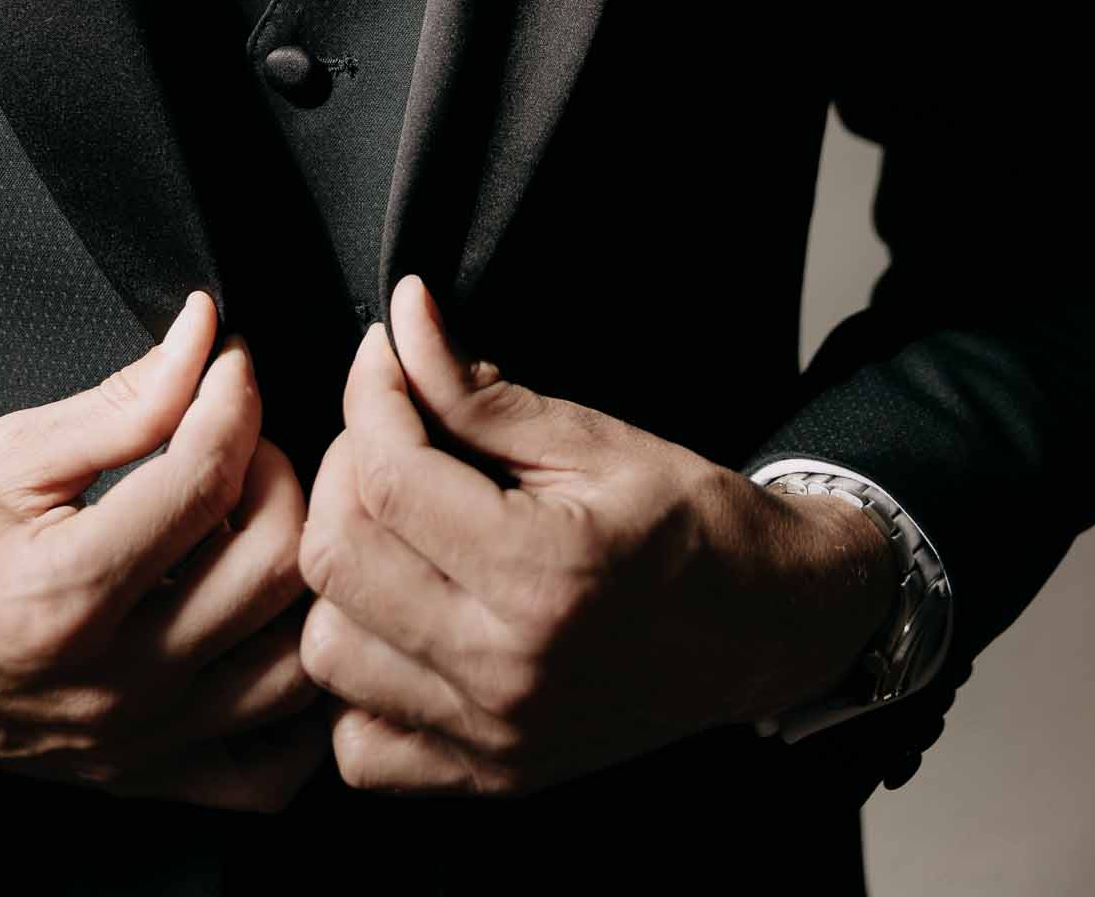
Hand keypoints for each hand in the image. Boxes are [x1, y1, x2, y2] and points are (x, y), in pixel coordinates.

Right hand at [0, 293, 328, 811]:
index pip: (209, 477)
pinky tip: (268, 630)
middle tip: (238, 442)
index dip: (234, 397)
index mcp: (70, 590)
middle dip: (278, 473)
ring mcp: (135, 739)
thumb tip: (203, 334)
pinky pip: (268, 768)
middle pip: (274, 563)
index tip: (227, 366)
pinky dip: (292, 698)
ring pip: (295, 659)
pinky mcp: (142, 774)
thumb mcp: (11, 453)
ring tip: (250, 526)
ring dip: (298, 575)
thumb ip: (126, 399)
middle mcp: (113, 680)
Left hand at [298, 275, 897, 795]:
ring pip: (327, 651)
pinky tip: (401, 621)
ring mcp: (494, 736)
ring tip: (397, 526)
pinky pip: (357, 748)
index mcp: (545, 572)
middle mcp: (508, 669)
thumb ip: (477, 389)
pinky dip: (360, 681)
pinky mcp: (489, 777)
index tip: (388, 358)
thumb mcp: (592, 436)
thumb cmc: (688, 519)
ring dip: (344, 573)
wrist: (768, 622)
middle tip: (392, 434)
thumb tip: (403, 317)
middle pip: (338, 557)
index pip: (388, 477)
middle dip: (346, 470)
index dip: (371, 395)